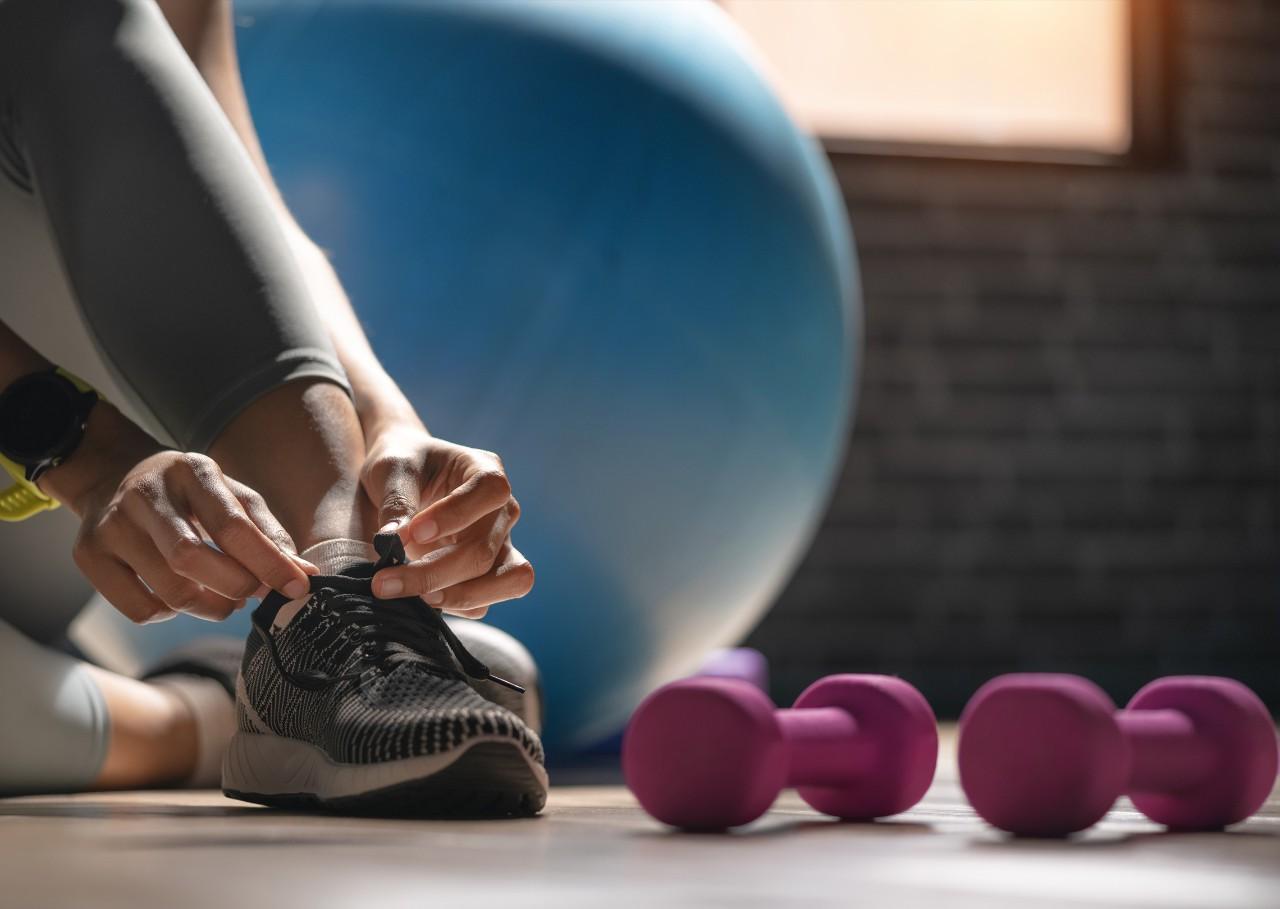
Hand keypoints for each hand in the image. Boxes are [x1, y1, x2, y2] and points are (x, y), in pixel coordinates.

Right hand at [52, 407, 314, 622]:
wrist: (115, 476)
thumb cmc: (190, 494)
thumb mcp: (231, 496)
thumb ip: (266, 532)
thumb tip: (306, 573)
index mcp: (192, 472)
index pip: (232, 525)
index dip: (268, 562)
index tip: (298, 587)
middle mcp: (146, 494)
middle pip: (190, 558)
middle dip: (234, 586)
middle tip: (252, 595)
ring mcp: (110, 525)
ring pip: (167, 590)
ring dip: (208, 607)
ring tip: (223, 599)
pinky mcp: (88, 555)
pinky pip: (139, 609)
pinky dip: (170, 614)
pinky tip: (179, 596)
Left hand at [359, 423, 533, 617]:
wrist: (404, 478)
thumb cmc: (402, 464)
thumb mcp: (391, 469)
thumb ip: (396, 501)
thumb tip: (393, 543)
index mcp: (486, 470)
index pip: (490, 491)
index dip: (455, 515)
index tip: (412, 533)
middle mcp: (503, 510)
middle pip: (485, 549)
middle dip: (434, 572)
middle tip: (384, 582)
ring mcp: (502, 544)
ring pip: (506, 581)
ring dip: (457, 596)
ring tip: (414, 599)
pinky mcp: (490, 574)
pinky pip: (485, 602)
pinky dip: (455, 606)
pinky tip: (419, 599)